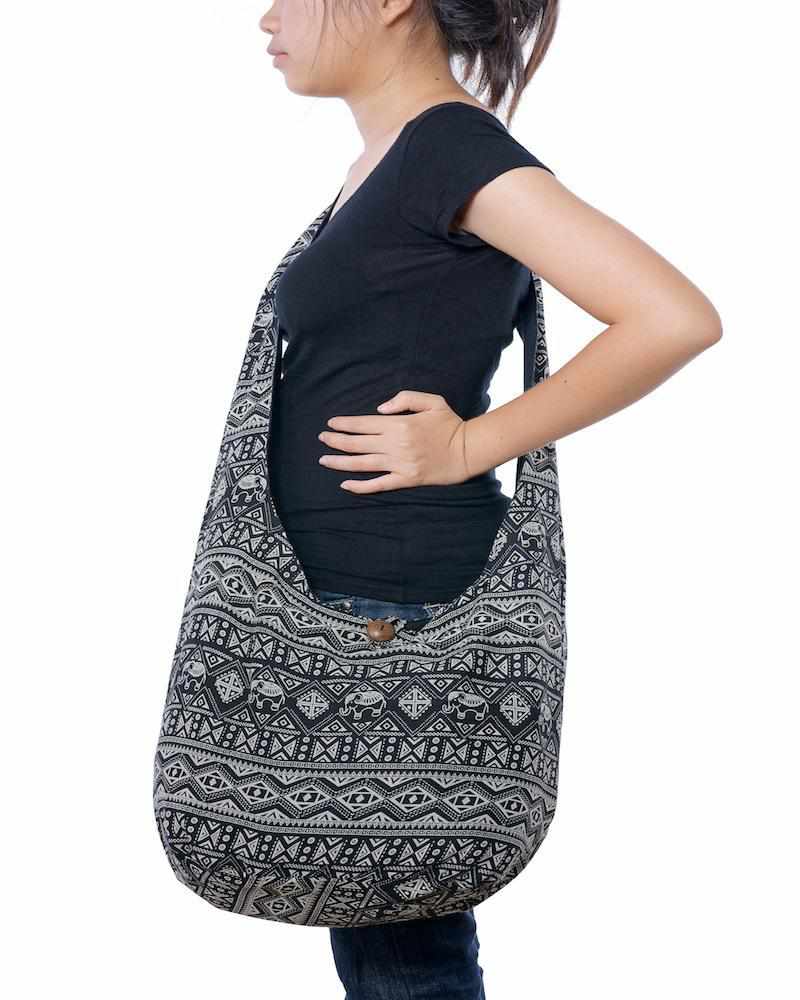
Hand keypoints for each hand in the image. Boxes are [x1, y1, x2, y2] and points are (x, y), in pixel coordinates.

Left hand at [317, 390, 471, 493]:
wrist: (468, 451)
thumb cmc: (450, 423)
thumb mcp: (431, 401)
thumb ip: (404, 399)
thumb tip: (379, 409)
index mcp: (399, 424)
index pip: (363, 424)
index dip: (344, 424)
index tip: (331, 424)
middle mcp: (396, 445)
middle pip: (358, 444)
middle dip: (336, 441)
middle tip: (322, 439)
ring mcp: (400, 464)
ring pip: (363, 464)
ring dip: (340, 462)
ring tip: (323, 460)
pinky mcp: (406, 480)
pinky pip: (379, 484)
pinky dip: (360, 486)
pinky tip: (345, 484)